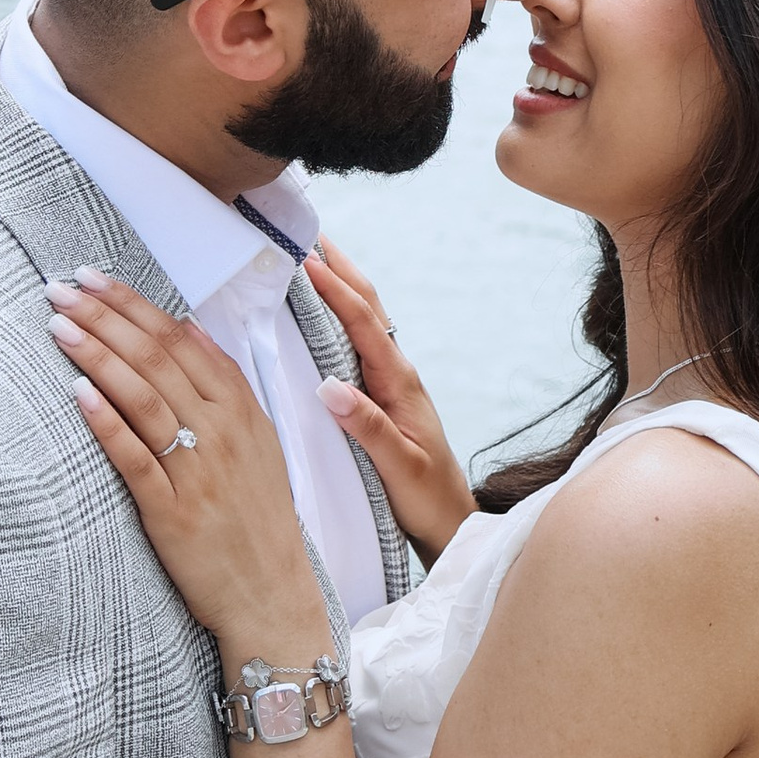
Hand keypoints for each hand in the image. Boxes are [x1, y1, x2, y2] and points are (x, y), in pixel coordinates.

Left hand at [49, 275, 329, 671]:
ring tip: (58, 325)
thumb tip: (190, 330)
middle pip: (156, 358)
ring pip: (143, 397)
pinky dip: (106, 422)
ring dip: (97, 355)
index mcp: (241, 410)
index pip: (180, 341)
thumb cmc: (257, 519)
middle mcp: (222, 433)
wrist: (272, 596)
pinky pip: (135, 458)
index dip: (134, 305)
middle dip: (105, 317)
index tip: (94, 279)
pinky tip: (77, 392)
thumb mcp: (258, 443)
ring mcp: (198, 471)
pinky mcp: (173, 512)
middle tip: (61, 288)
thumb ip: (225, 386)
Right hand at [305, 241, 475, 563]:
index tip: (305, 258)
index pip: (364, 324)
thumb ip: (367, 428)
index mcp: (400, 383)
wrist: (452, 524)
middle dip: (340, 268)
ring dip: (340, 287)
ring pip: (363, 323)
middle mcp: (397, 375)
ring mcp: (390, 384)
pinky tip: (322, 317)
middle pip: (367, 308)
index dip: (335, 289)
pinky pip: (357, 345)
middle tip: (308, 233)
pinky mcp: (382, 398)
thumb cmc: (428, 499)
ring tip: (311, 258)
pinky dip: (338, 318)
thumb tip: (329, 386)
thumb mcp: (399, 467)